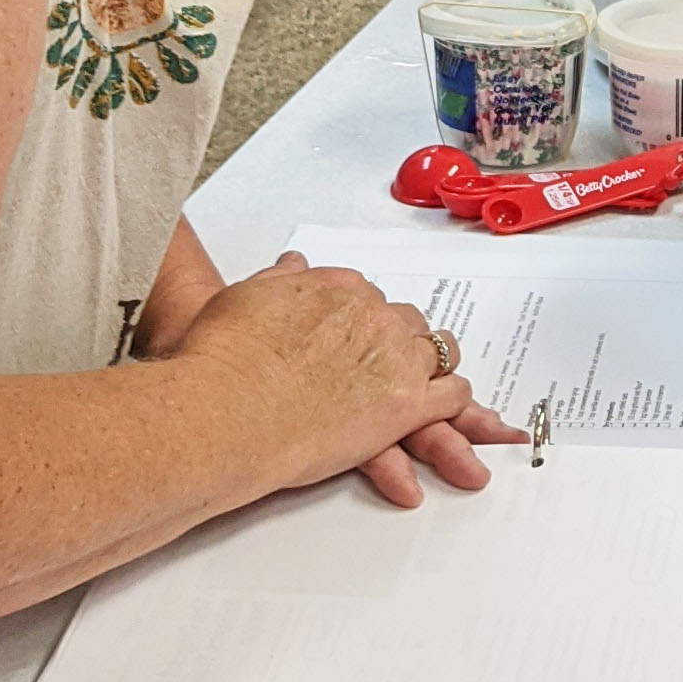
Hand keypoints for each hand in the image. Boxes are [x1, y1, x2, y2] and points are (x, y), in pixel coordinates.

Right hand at [169, 257, 525, 507]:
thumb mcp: (246, 298)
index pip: (369, 300)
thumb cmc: (225, 357)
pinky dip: (457, 407)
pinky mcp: (406, 406)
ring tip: (442, 391)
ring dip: (440, 372)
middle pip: (409, 325)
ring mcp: (395, 361)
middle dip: (407, 345)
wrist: (227, 407)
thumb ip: (279, 282)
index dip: (368, 324)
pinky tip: (457, 416)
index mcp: (339, 289)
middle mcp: (375, 318)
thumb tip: (293, 264)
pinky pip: (451, 397)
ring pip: (440, 356)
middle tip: (405, 365)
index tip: (363, 338)